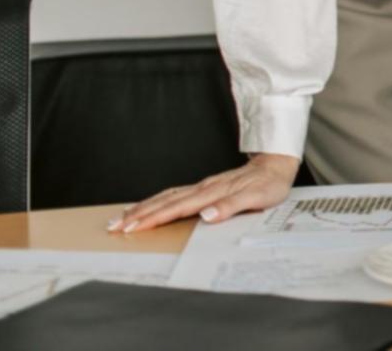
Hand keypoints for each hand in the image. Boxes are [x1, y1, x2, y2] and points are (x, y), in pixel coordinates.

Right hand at [108, 153, 299, 232]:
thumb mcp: (257, 198)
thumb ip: (231, 206)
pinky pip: (174, 194)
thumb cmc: (269, 183)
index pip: (177, 208)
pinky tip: (149, 206)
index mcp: (212, 193)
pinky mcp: (205, 187)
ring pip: (166, 197)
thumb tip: (207, 216)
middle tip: (114, 226)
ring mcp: (203, 186)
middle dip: (138, 214)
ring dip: (143, 207)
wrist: (277, 163)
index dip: (153, 218)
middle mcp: (203, 188)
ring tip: (122, 217)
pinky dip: (157, 201)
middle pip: (164, 202)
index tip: (132, 227)